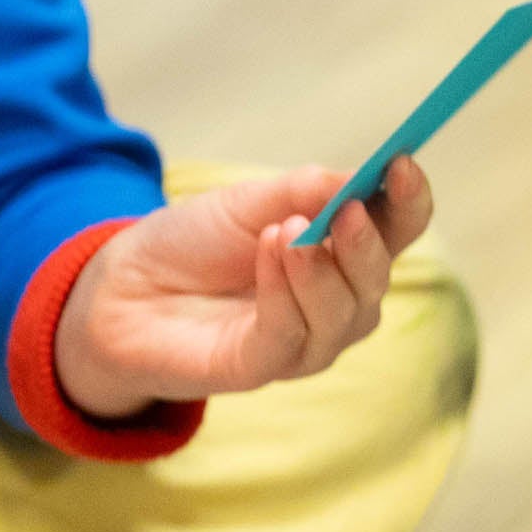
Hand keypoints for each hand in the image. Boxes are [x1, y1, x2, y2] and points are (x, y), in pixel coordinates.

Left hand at [55, 160, 433, 416]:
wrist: (122, 288)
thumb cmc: (193, 244)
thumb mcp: (250, 201)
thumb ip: (306, 190)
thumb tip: (359, 178)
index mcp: (342, 253)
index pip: (397, 231)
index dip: (409, 200)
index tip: (403, 164)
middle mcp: (336, 302)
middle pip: (378, 280)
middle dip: (368, 244)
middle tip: (348, 211)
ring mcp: (303, 341)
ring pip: (343, 315)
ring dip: (321, 270)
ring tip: (285, 230)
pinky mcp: (261, 367)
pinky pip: (290, 334)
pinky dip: (285, 291)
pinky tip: (268, 251)